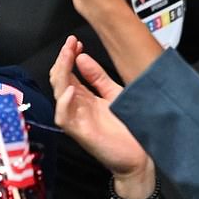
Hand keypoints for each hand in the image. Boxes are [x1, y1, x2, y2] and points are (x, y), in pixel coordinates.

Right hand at [51, 36, 152, 190]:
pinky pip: (64, 118)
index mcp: (85, 99)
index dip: (69, 57)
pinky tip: (70, 90)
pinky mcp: (81, 134)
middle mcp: (78, 108)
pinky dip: (65, 104)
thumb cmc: (128, 129)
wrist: (140, 157)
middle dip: (63, 60)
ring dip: (61, 75)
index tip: (74, 41)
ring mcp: (78, 121)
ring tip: (66, 57)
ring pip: (59, 95)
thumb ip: (98, 78)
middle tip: (69, 43)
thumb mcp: (114, 95)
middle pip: (61, 80)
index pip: (70, 73)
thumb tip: (82, 57)